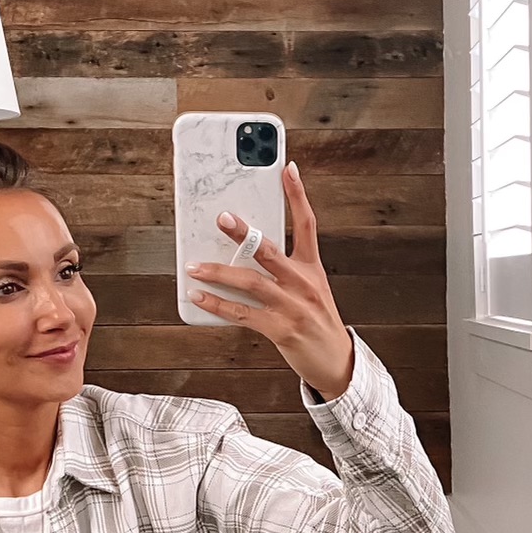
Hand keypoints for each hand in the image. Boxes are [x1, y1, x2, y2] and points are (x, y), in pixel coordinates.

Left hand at [185, 160, 355, 401]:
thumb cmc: (318, 324)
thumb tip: (249, 250)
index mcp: (312, 269)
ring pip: (251, 282)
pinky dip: (218, 305)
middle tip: (222, 218)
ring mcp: (292, 307)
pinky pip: (243, 313)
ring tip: (194, 266)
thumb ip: (287, 270)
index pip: (307, 224)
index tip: (287, 169)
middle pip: (269, 251)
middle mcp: (303, 283)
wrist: (337, 362)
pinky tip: (199, 297)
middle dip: (244, 233)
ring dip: (219, 272)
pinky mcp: (281, 329)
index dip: (297, 195)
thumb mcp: (311, 290)